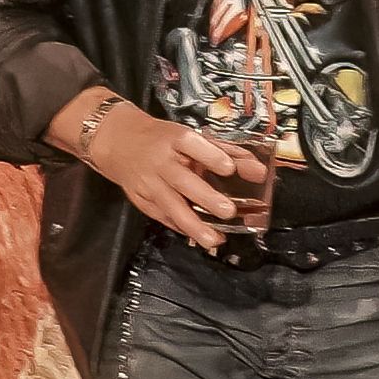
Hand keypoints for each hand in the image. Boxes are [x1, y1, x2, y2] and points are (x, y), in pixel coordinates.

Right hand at [77, 96, 272, 246]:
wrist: (118, 142)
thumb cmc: (164, 140)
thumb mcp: (191, 138)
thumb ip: (227, 152)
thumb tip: (260, 172)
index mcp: (175, 139)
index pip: (193, 145)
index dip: (211, 156)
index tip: (229, 168)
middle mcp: (161, 161)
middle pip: (182, 180)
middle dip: (205, 197)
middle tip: (228, 211)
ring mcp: (149, 182)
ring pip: (171, 206)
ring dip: (193, 225)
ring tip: (215, 240)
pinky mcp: (141, 199)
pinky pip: (162, 216)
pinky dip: (180, 228)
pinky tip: (198, 238)